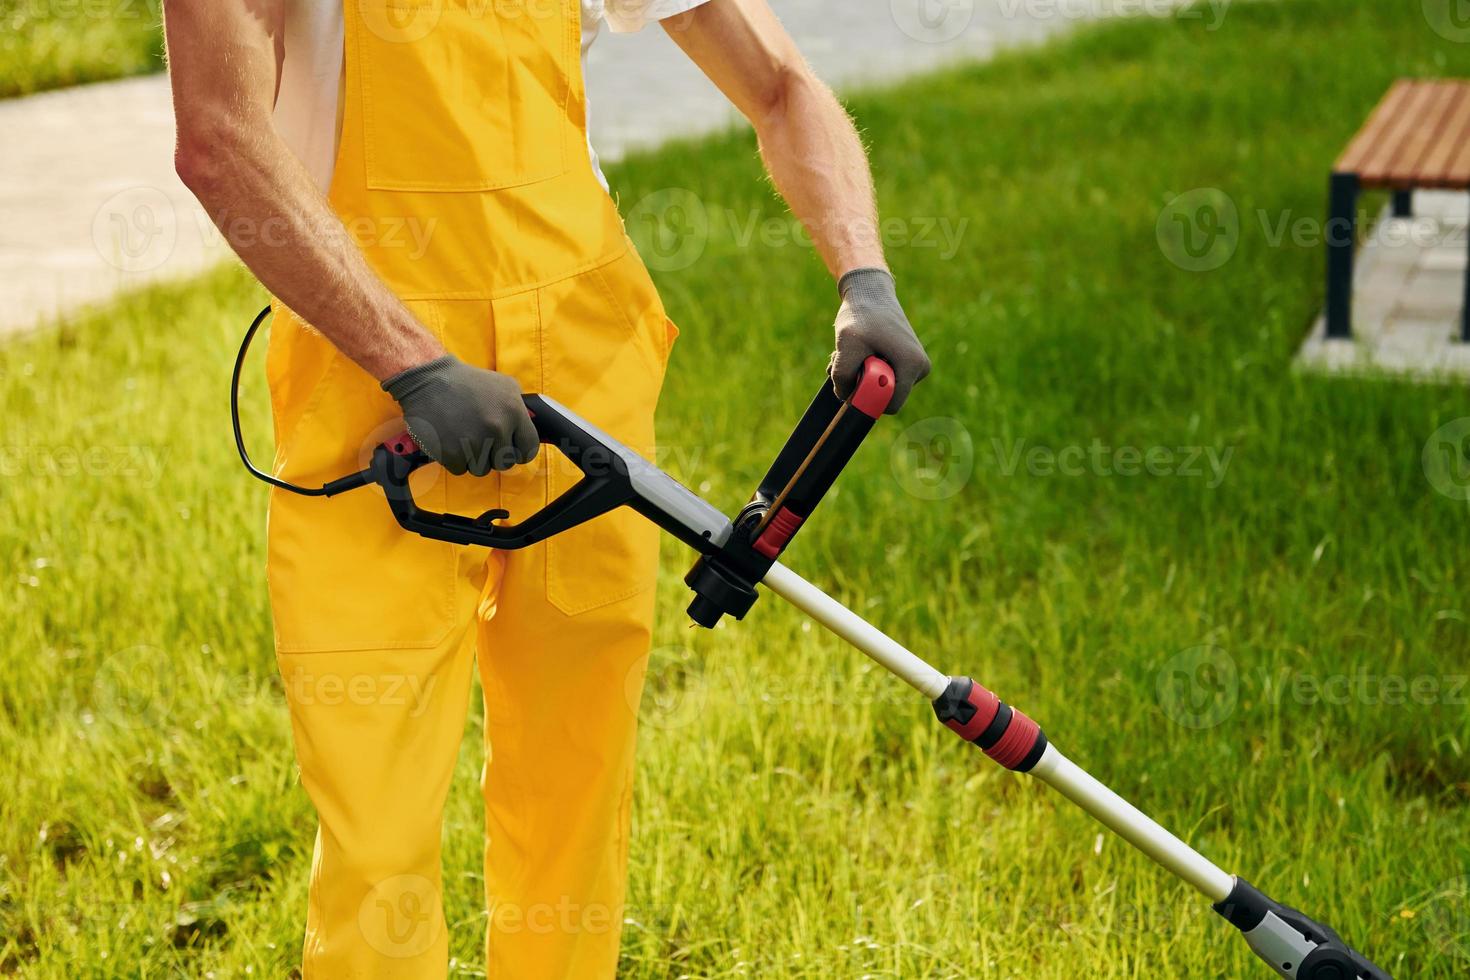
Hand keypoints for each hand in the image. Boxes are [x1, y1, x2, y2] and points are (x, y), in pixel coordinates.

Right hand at [382, 355, 539, 475]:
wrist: (427, 380)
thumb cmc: (466, 382)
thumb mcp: (505, 385)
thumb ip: (521, 409)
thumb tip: (530, 430)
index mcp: (513, 412)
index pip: (529, 449)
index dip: (519, 451)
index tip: (510, 448)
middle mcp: (496, 428)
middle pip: (504, 464)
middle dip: (493, 455)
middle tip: (480, 438)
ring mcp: (474, 442)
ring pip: (482, 470)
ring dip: (472, 458)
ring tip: (463, 435)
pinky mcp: (451, 453)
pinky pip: (460, 470)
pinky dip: (454, 459)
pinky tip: (449, 439)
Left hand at [829, 267, 930, 413]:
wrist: (870, 291)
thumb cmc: (861, 315)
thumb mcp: (846, 347)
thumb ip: (843, 378)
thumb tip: (846, 398)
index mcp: (913, 365)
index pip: (890, 405)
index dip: (867, 398)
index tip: (852, 377)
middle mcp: (920, 368)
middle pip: (885, 396)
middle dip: (861, 383)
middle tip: (849, 358)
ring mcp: (915, 364)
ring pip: (880, 386)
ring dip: (859, 374)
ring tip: (854, 350)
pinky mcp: (906, 361)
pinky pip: (883, 377)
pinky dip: (865, 368)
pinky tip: (860, 350)